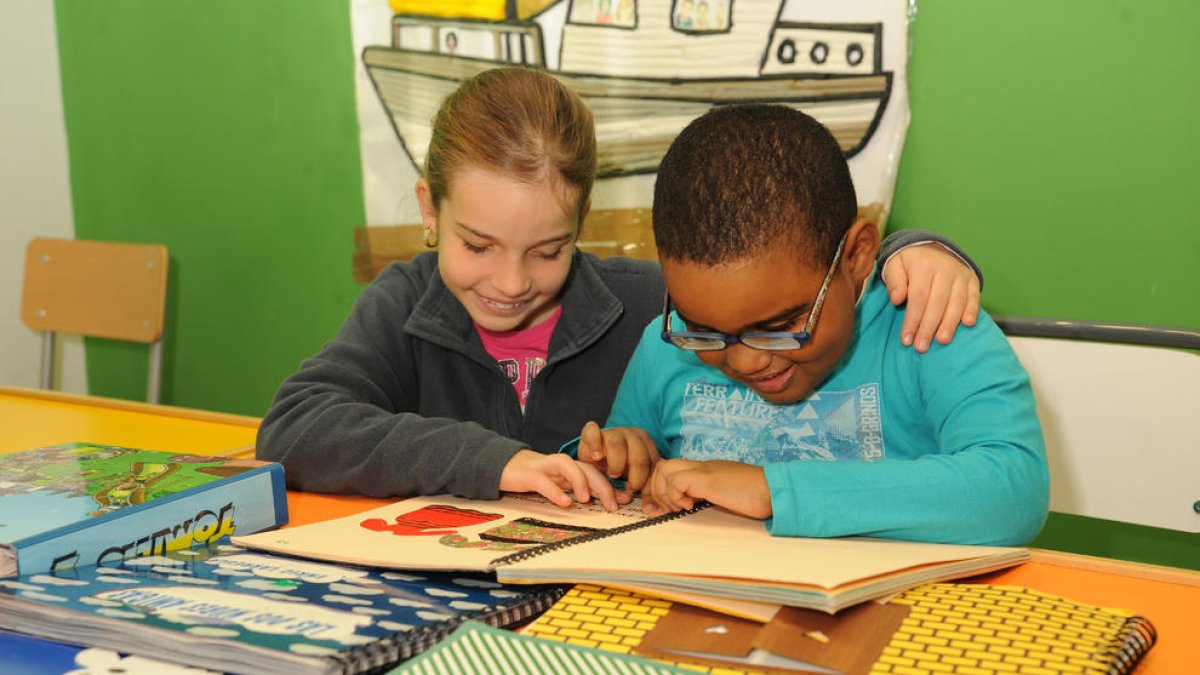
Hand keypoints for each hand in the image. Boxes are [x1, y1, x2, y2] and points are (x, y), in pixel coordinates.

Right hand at [498, 449, 618, 510]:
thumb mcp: (560, 485)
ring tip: (586, 499)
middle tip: (612, 505)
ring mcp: (544, 467)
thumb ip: (581, 491)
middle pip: (586, 468)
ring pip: (566, 465)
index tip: (626, 500)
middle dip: (602, 485)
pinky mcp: (528, 474)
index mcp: (571, 468)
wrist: (503, 466)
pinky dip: (554, 491)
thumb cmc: (536, 477)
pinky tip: (564, 503)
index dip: (611, 485)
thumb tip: (610, 502)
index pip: (596, 472)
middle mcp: (561, 465)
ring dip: (579, 480)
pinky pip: (543, 480)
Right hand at [578, 422, 659, 496]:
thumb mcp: (631, 477)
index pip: (652, 462)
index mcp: (644, 443)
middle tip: (629, 488)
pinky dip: (594, 444)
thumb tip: (648, 508)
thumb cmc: (617, 466)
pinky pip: (592, 431)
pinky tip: (597, 457)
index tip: (640, 495)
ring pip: (617, 443)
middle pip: (639, 454)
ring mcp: (611, 432)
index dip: (648, 482)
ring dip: (616, 464)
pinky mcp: (591, 433)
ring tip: (612, 475)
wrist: (597, 454)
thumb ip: (640, 488)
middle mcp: (630, 434)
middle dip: (636, 476)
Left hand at [642, 459, 770, 519]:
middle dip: (656, 491)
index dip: (660, 489)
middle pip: (661, 466)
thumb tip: (688, 508)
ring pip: (663, 470)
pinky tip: (692, 506)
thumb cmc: (755, 496)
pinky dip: (678, 497)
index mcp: (704, 470)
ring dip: (666, 494)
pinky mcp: (707, 479)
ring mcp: (703, 470)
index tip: (662, 509)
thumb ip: (707, 497)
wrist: (774, 490)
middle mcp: (700, 466)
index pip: (669, 469)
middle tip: (667, 510)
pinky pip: (677, 482)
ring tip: (682, 508)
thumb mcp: (724, 495)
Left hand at [882, 243, 980, 352]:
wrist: (931, 247)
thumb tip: (896, 299)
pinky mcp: (971, 279)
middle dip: (929, 327)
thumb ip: (894, 281)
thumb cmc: (908, 263)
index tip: (906, 339)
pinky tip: (967, 324)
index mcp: (923, 265)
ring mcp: (960, 273)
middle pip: (937, 303)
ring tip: (942, 341)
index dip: (912, 320)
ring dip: (950, 323)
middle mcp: (944, 268)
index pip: (918, 297)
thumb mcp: (894, 265)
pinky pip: (974, 296)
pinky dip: (972, 310)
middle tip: (921, 347)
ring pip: (956, 301)